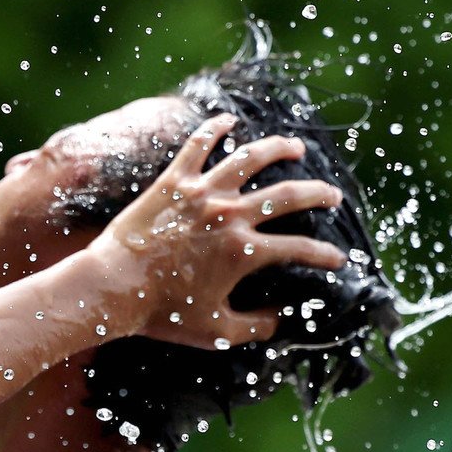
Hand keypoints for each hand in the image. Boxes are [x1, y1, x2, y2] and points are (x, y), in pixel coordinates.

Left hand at [91, 113, 347, 349]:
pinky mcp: (173, 181)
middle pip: (287, 196)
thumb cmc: (162, 313)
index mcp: (243, 252)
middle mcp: (229, 215)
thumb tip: (280, 320)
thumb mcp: (216, 331)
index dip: (324, 255)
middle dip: (318, 194)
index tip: (338, 259)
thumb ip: (255, 327)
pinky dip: (214, 128)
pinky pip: (197, 145)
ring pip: (249, 159)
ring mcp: (201, 193)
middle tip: (333, 195)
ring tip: (294, 147)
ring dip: (278, 149)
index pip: (299, 249)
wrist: (113, 288)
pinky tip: (227, 119)